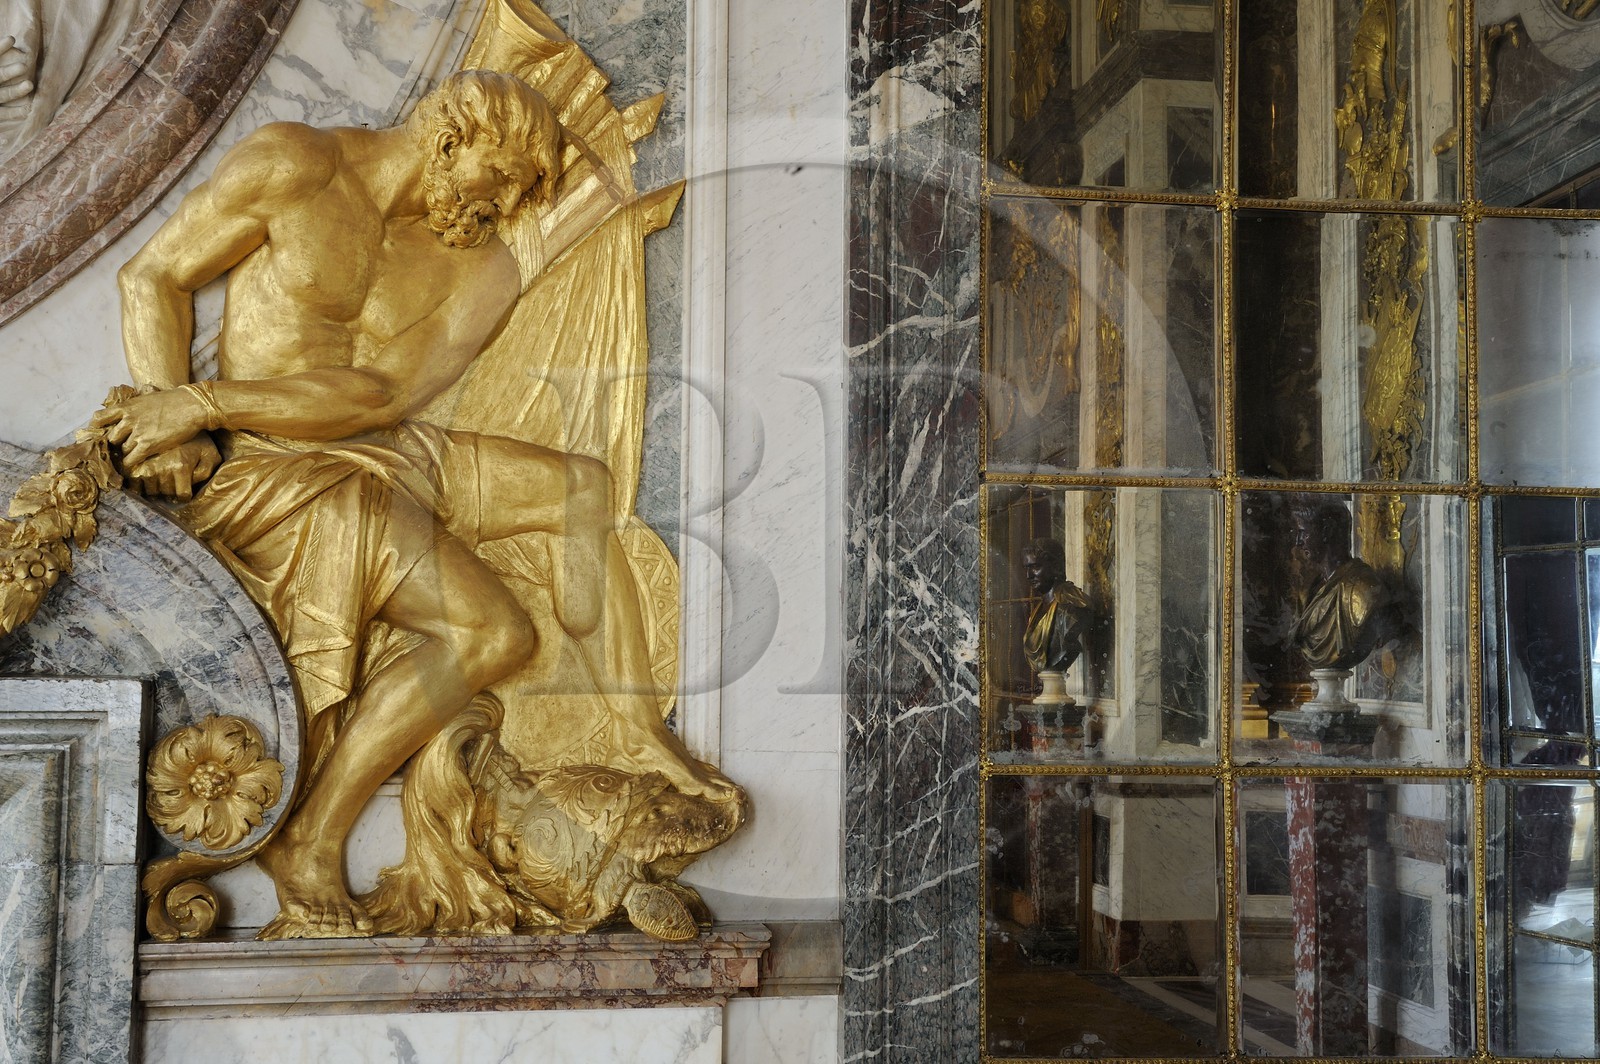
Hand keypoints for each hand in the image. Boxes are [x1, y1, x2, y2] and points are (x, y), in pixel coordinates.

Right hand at [0, 36, 33, 112]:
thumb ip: (0, 59)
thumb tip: (12, 40)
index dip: (0, 48)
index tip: (11, 39)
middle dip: (9, 72)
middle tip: (24, 66)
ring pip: (2, 95)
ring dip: (15, 91)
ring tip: (29, 85)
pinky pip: (3, 113)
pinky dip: (15, 112)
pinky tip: (28, 109)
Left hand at [90, 387, 209, 467]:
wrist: (192, 406)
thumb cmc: (175, 400)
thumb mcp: (148, 397)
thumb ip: (137, 406)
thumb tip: (134, 409)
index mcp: (127, 407)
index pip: (100, 418)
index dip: (96, 428)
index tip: (99, 434)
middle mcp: (128, 420)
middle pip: (112, 438)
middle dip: (118, 443)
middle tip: (124, 448)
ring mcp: (137, 433)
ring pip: (123, 449)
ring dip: (128, 454)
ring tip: (134, 456)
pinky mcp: (148, 444)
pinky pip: (131, 459)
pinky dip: (130, 464)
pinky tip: (134, 467)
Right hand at [125, 435, 221, 500]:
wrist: (178, 417)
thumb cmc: (197, 438)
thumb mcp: (210, 453)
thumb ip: (205, 471)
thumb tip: (190, 484)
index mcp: (180, 466)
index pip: (183, 495)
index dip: (185, 494)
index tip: (185, 489)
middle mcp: (161, 467)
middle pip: (166, 493)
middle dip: (171, 489)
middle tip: (174, 480)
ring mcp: (146, 464)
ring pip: (150, 490)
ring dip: (156, 487)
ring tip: (163, 477)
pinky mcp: (134, 458)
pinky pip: (133, 481)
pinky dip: (139, 482)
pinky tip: (148, 474)